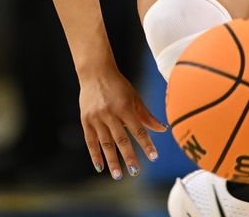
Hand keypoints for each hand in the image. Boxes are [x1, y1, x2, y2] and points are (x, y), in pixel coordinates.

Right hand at [78, 64, 165, 180]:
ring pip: (105, 143)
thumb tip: (163, 129)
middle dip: (129, 156)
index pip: (138, 129)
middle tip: (135, 172)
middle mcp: (110, 113)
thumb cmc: (119, 86)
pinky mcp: (85, 121)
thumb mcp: (134, 97)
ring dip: (112, 160)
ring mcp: (96, 118)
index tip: (154, 157)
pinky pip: (90, 141)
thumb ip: (146, 115)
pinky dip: (95, 154)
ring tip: (118, 175)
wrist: (95, 73)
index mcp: (125, 107)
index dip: (146, 144)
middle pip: (121, 139)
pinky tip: (100, 167)